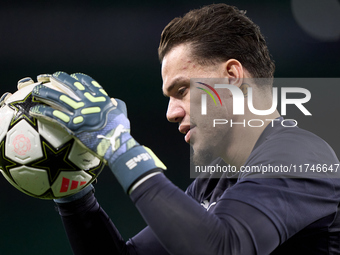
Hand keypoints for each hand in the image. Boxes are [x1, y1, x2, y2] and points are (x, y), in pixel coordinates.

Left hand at [30, 72, 165, 192]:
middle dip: (57, 78)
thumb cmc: (121, 133)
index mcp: (101, 98)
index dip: (76, 78)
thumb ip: (118, 106)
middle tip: (47, 77)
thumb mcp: (122, 114)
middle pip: (69, 84)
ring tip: (35, 90)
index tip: (70, 77)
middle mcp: (89, 101)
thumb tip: (114, 102)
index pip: (87, 82)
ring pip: (58, 97)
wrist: (116, 145)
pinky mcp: (73, 124)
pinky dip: (43, 111)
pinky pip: (54, 115)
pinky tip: (35, 110)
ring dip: (45, 92)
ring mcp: (80, 112)